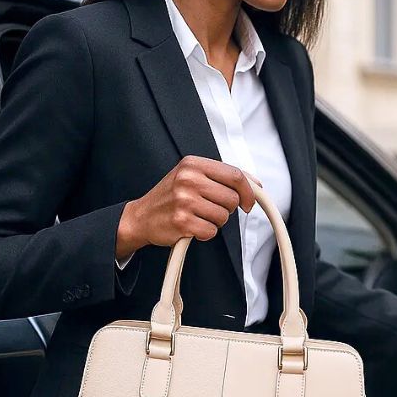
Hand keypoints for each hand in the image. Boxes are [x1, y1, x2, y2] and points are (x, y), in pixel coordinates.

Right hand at [118, 156, 262, 255]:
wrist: (141, 217)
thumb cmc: (171, 197)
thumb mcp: (192, 177)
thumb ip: (222, 177)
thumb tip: (255, 185)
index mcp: (193, 164)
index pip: (235, 175)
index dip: (249, 191)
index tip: (249, 202)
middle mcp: (188, 179)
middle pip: (232, 198)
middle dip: (227, 209)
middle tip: (210, 209)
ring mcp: (184, 200)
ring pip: (224, 217)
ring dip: (215, 222)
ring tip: (198, 216)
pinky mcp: (181, 221)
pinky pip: (211, 231)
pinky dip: (205, 233)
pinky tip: (192, 226)